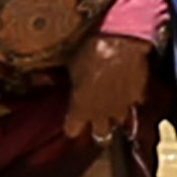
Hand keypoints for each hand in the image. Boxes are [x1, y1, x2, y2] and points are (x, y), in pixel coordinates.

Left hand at [64, 30, 153, 145]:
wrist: (122, 40)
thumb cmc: (90, 51)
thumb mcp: (68, 63)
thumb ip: (55, 77)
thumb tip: (37, 79)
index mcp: (81, 108)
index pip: (72, 131)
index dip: (71, 126)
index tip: (71, 120)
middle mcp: (102, 113)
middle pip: (101, 136)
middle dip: (98, 128)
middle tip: (95, 117)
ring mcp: (123, 106)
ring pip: (120, 121)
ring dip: (115, 114)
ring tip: (112, 103)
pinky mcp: (139, 95)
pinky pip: (135, 103)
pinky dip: (131, 98)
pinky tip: (128, 88)